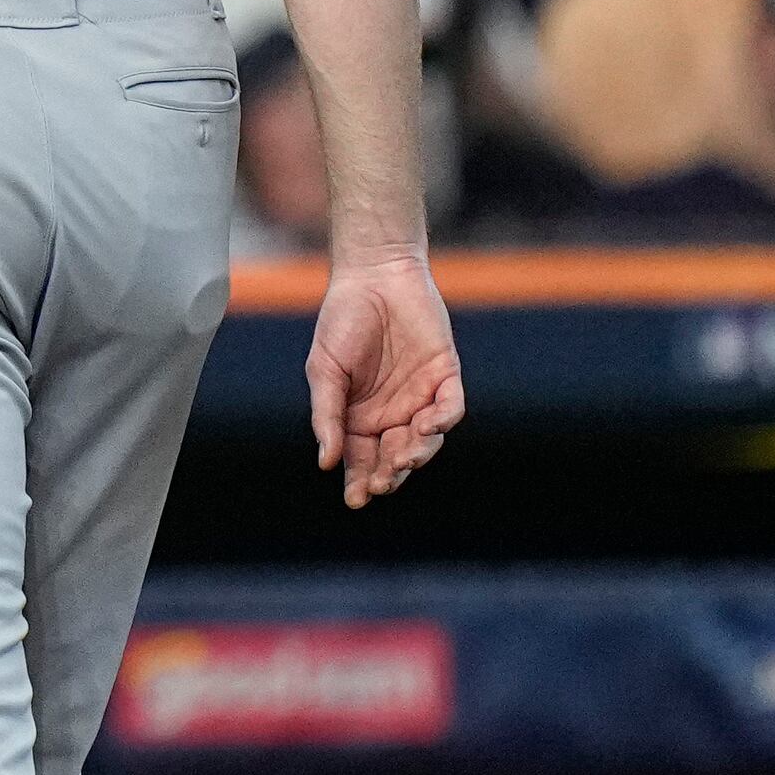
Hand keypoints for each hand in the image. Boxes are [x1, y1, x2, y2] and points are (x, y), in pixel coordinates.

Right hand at [305, 251, 462, 509]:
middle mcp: (391, 414)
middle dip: (388, 476)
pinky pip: (450, 409)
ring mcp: (420, 397)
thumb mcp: (324, 371)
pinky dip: (442, 421)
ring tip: (403, 460)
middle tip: (380, 482)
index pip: (361, 460)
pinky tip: (427, 425)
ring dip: (416, 455)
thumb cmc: (342, 321)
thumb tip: (327, 461)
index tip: (356, 499)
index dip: (359, 482)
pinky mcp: (445, 376)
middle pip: (394, 459)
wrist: (374, 276)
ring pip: (425, 441)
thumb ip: (328, 416)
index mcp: (358, 417)